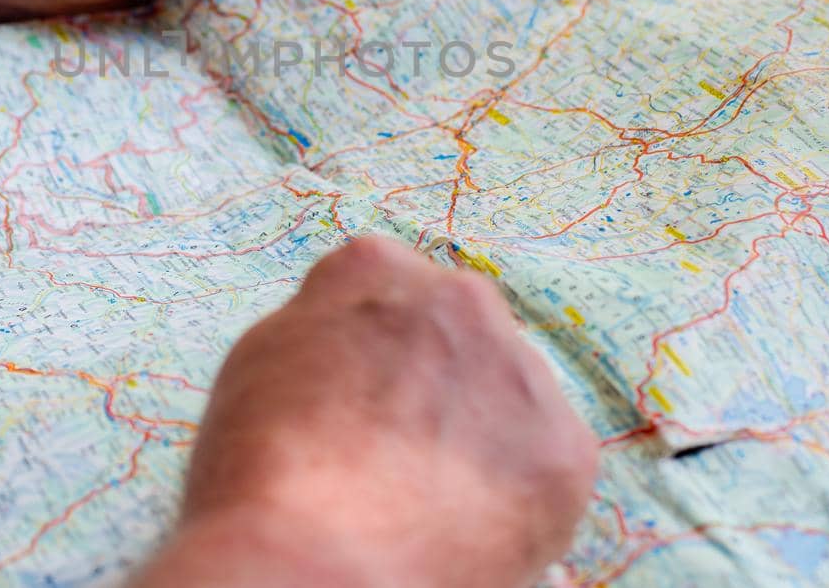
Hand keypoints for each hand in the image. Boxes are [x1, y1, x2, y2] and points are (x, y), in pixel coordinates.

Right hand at [130, 237, 598, 587]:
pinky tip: (469, 525)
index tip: (361, 396)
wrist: (312, 560)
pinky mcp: (566, 447)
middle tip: (402, 447)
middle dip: (440, 378)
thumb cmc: (262, 471)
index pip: (387, 288)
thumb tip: (361, 351)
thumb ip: (325, 333)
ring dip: (484, 431)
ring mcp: (520, 369)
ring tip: (432, 495)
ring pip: (510, 394)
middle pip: (459, 331)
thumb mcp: (264, 361)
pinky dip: (520, 496)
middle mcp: (459, 300)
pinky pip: (548, 463)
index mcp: (376, 268)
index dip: (373, 351)